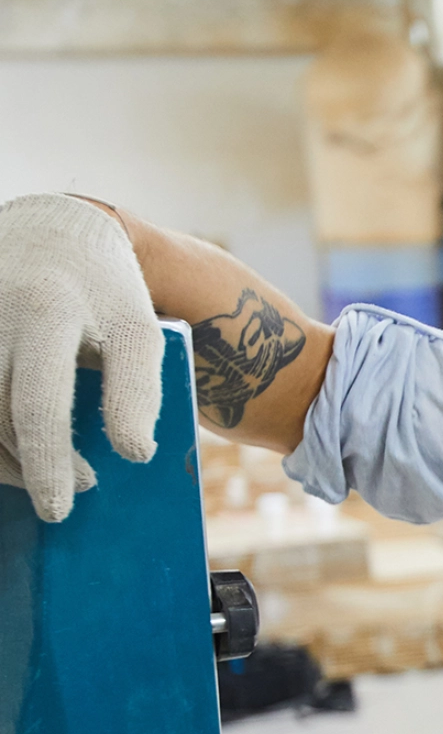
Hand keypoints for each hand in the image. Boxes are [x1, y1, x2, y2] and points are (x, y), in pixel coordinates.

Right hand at [0, 194, 161, 520]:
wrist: (51, 232)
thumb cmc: (104, 295)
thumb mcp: (138, 330)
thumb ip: (137, 388)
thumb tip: (134, 455)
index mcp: (64, 308)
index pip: (69, 386)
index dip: (85, 437)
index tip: (115, 470)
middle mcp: (11, 310)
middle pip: (17, 406)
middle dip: (43, 462)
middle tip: (68, 501)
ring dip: (8, 458)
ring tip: (44, 481)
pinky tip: (9, 457)